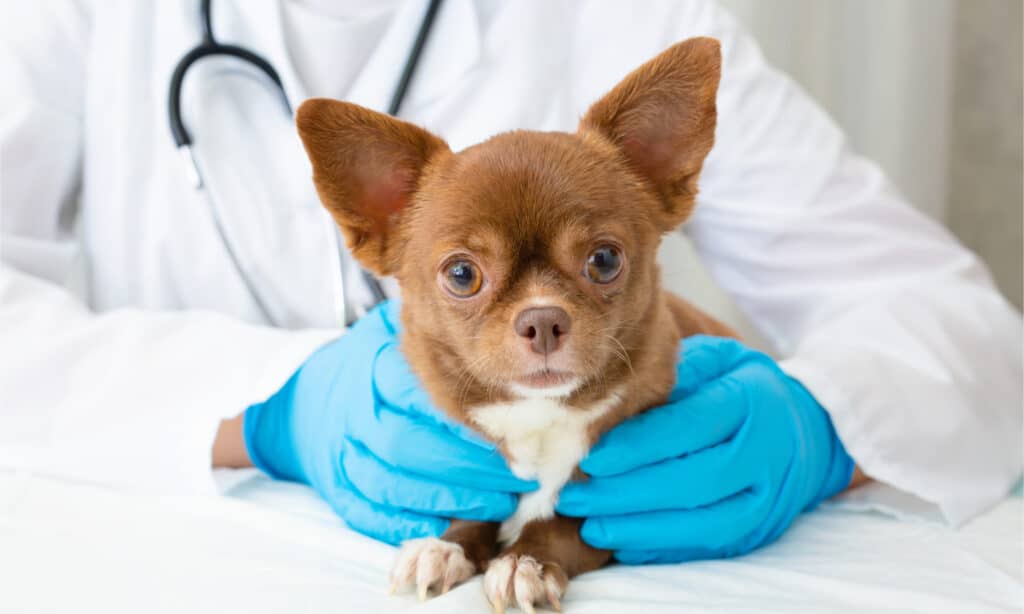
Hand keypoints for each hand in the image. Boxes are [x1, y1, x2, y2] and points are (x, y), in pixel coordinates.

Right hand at [243, 301, 534, 544]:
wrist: (301, 400)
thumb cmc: (366, 366)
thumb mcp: (393, 334)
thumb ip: (433, 335)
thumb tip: (504, 333)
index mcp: (373, 368)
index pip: (422, 398)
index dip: (472, 423)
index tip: (520, 435)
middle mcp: (353, 412)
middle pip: (409, 446)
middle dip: (471, 468)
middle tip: (521, 476)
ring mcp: (340, 453)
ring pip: (393, 484)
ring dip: (451, 500)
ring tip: (501, 502)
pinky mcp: (336, 488)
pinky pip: (371, 513)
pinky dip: (412, 523)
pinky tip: (453, 524)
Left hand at [556, 335, 853, 563]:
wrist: (809, 430)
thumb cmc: (744, 388)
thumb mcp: (718, 359)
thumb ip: (677, 371)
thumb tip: (619, 391)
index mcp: (750, 401)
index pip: (689, 427)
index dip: (638, 447)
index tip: (591, 457)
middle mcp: (763, 453)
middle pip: (692, 481)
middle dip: (626, 493)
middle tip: (574, 495)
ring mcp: (765, 498)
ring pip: (701, 522)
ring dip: (639, 527)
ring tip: (590, 523)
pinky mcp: (758, 530)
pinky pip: (707, 545)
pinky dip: (661, 546)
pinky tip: (621, 539)